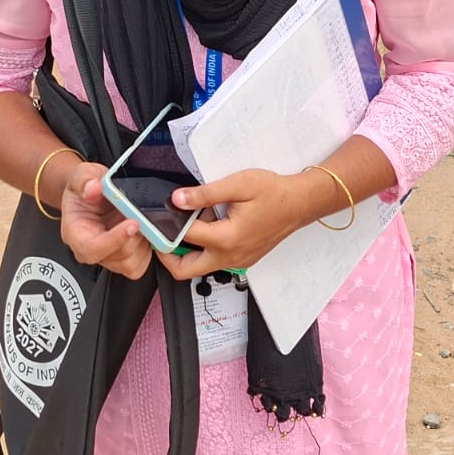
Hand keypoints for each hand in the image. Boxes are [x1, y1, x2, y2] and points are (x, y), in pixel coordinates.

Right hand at [60, 161, 152, 280]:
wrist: (92, 190)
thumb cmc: (84, 187)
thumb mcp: (81, 174)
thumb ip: (84, 179)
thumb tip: (93, 188)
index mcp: (75, 233)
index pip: (91, 248)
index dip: (114, 239)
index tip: (132, 223)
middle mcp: (91, 249)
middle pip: (116, 257)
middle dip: (135, 237)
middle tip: (143, 216)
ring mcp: (108, 256)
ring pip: (131, 263)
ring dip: (143, 243)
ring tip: (142, 220)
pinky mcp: (124, 257)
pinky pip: (140, 263)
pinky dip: (149, 249)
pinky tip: (146, 230)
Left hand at [156, 169, 305, 281]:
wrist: (299, 203)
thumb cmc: (273, 192)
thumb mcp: (238, 185)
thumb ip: (205, 194)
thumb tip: (177, 199)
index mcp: (226, 238)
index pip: (184, 237)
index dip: (166, 224)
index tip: (154, 216)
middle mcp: (230, 256)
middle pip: (184, 270)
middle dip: (167, 255)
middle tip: (161, 234)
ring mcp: (237, 261)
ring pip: (199, 268)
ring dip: (186, 252)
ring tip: (186, 225)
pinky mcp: (242, 259)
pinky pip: (214, 262)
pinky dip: (204, 250)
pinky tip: (208, 226)